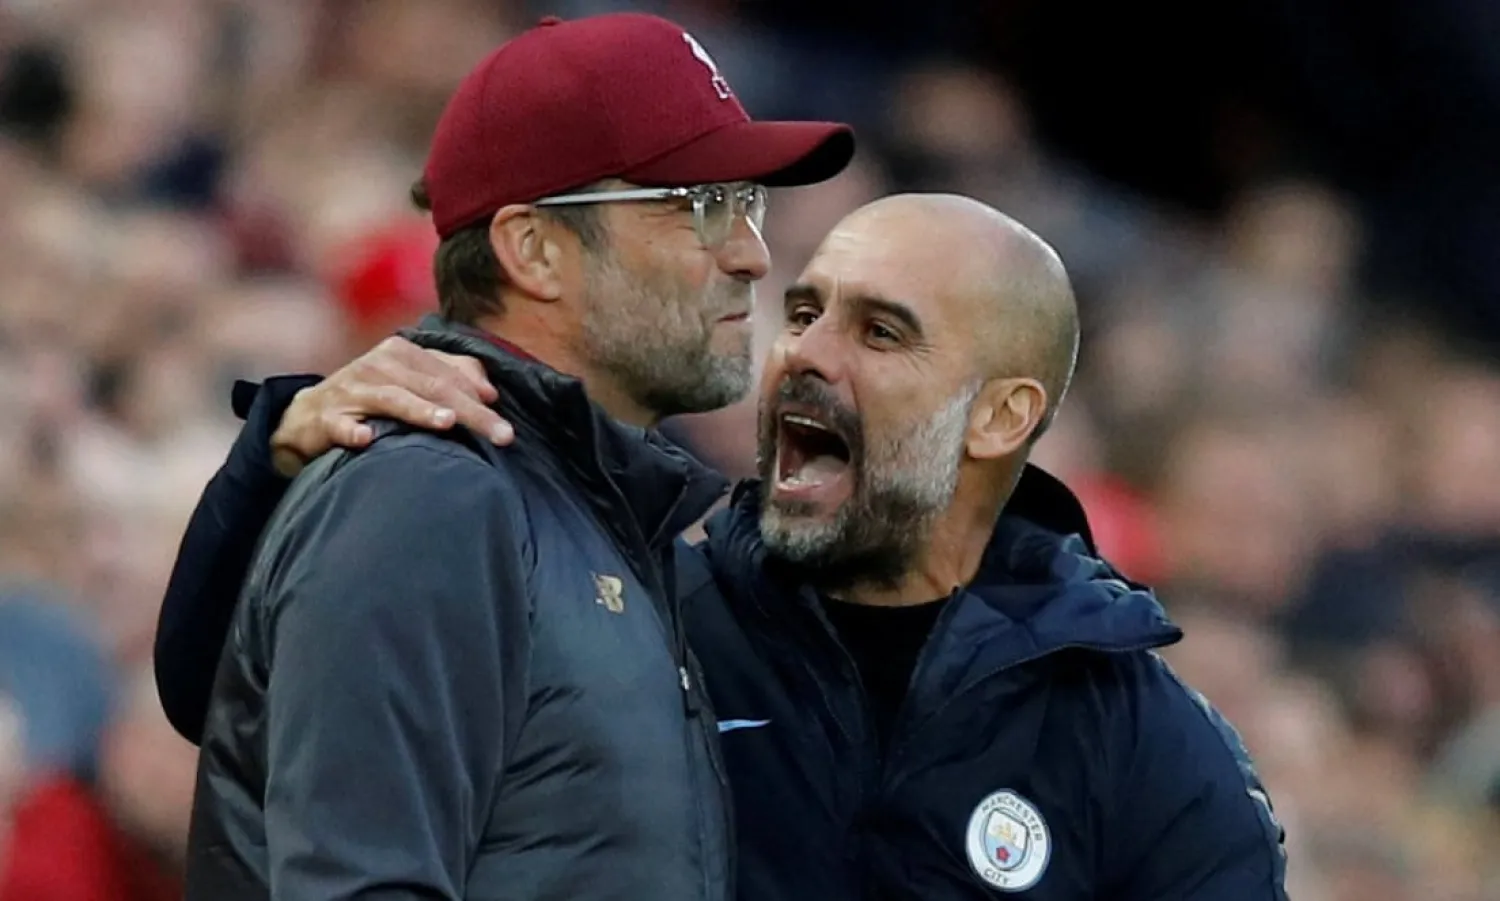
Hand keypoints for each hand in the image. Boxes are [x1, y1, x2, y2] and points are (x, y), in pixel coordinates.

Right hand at [270, 336, 514, 476]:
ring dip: (420, 410)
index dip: (480, 398)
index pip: (450, 375)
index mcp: (402, 353)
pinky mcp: (326, 416)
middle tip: (502, 435)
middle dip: (471, 412)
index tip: (508, 426)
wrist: (309, 415)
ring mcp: (352, 389)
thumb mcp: (412, 381)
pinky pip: (341, 424)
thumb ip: (453, 376)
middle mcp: (379, 365)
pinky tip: (366, 438)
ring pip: (393, 399)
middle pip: (434, 387)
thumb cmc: (373, 397)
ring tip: (447, 422)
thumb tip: (491, 391)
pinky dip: (353, 430)